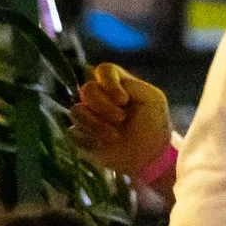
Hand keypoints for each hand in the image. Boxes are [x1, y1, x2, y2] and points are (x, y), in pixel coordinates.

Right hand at [69, 63, 172, 180]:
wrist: (148, 155)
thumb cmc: (153, 123)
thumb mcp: (153, 99)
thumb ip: (132, 86)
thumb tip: (110, 94)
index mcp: (116, 83)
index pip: (104, 70)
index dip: (109, 83)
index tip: (122, 100)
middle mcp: (99, 95)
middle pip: (87, 89)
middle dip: (103, 106)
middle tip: (121, 119)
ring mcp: (87, 114)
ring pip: (77, 111)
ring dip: (96, 125)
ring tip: (114, 136)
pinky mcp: (80, 134)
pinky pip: (72, 132)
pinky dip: (88, 139)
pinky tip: (102, 145)